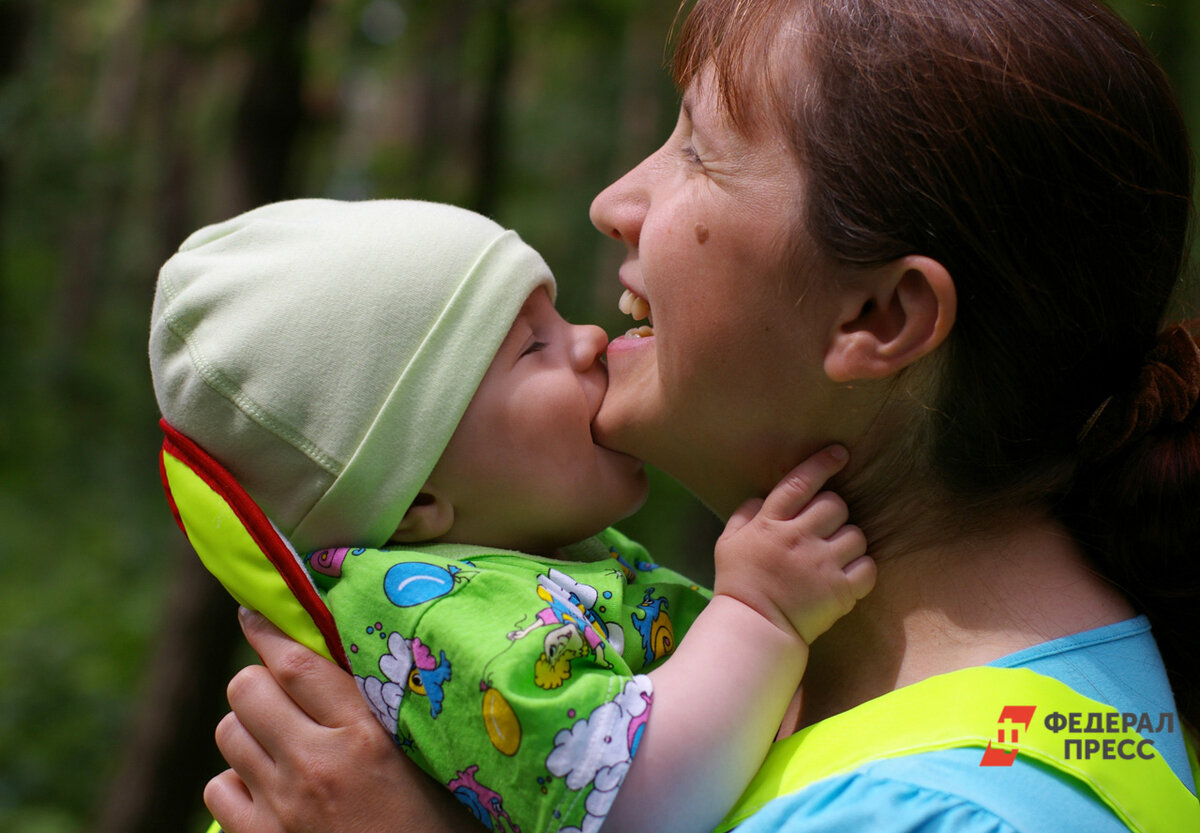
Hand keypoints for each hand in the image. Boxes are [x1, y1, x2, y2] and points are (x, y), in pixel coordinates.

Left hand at [205, 608, 476, 832]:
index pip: (295, 663)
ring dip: (248, 727)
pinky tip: (267, 784)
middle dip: (258, 679)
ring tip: (278, 736)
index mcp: (366, 736)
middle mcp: (317, 765)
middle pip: (247, 689)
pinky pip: (219, 789)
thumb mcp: (429, 757)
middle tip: (280, 687)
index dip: (267, 628)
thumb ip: (393, 709)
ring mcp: (283, 807)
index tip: (254, 610)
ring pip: (228, 734)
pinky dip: (236, 780)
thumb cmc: (442, 824)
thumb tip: (358, 654)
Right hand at [714, 446, 874, 644]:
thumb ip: (745, 514)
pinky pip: (868, 567)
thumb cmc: (739, 583)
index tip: (840, 454)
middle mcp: (798, 538)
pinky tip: (849, 573)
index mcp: (770, 524)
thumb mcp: (727, 542)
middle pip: (835, 505)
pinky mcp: (840, 591)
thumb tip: (763, 496)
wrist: (753, 628)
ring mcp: (822, 565)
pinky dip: (863, 568)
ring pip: (856, 534)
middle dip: (834, 512)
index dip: (823, 464)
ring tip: (835, 555)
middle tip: (824, 528)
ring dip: (849, 541)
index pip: (800, 482)